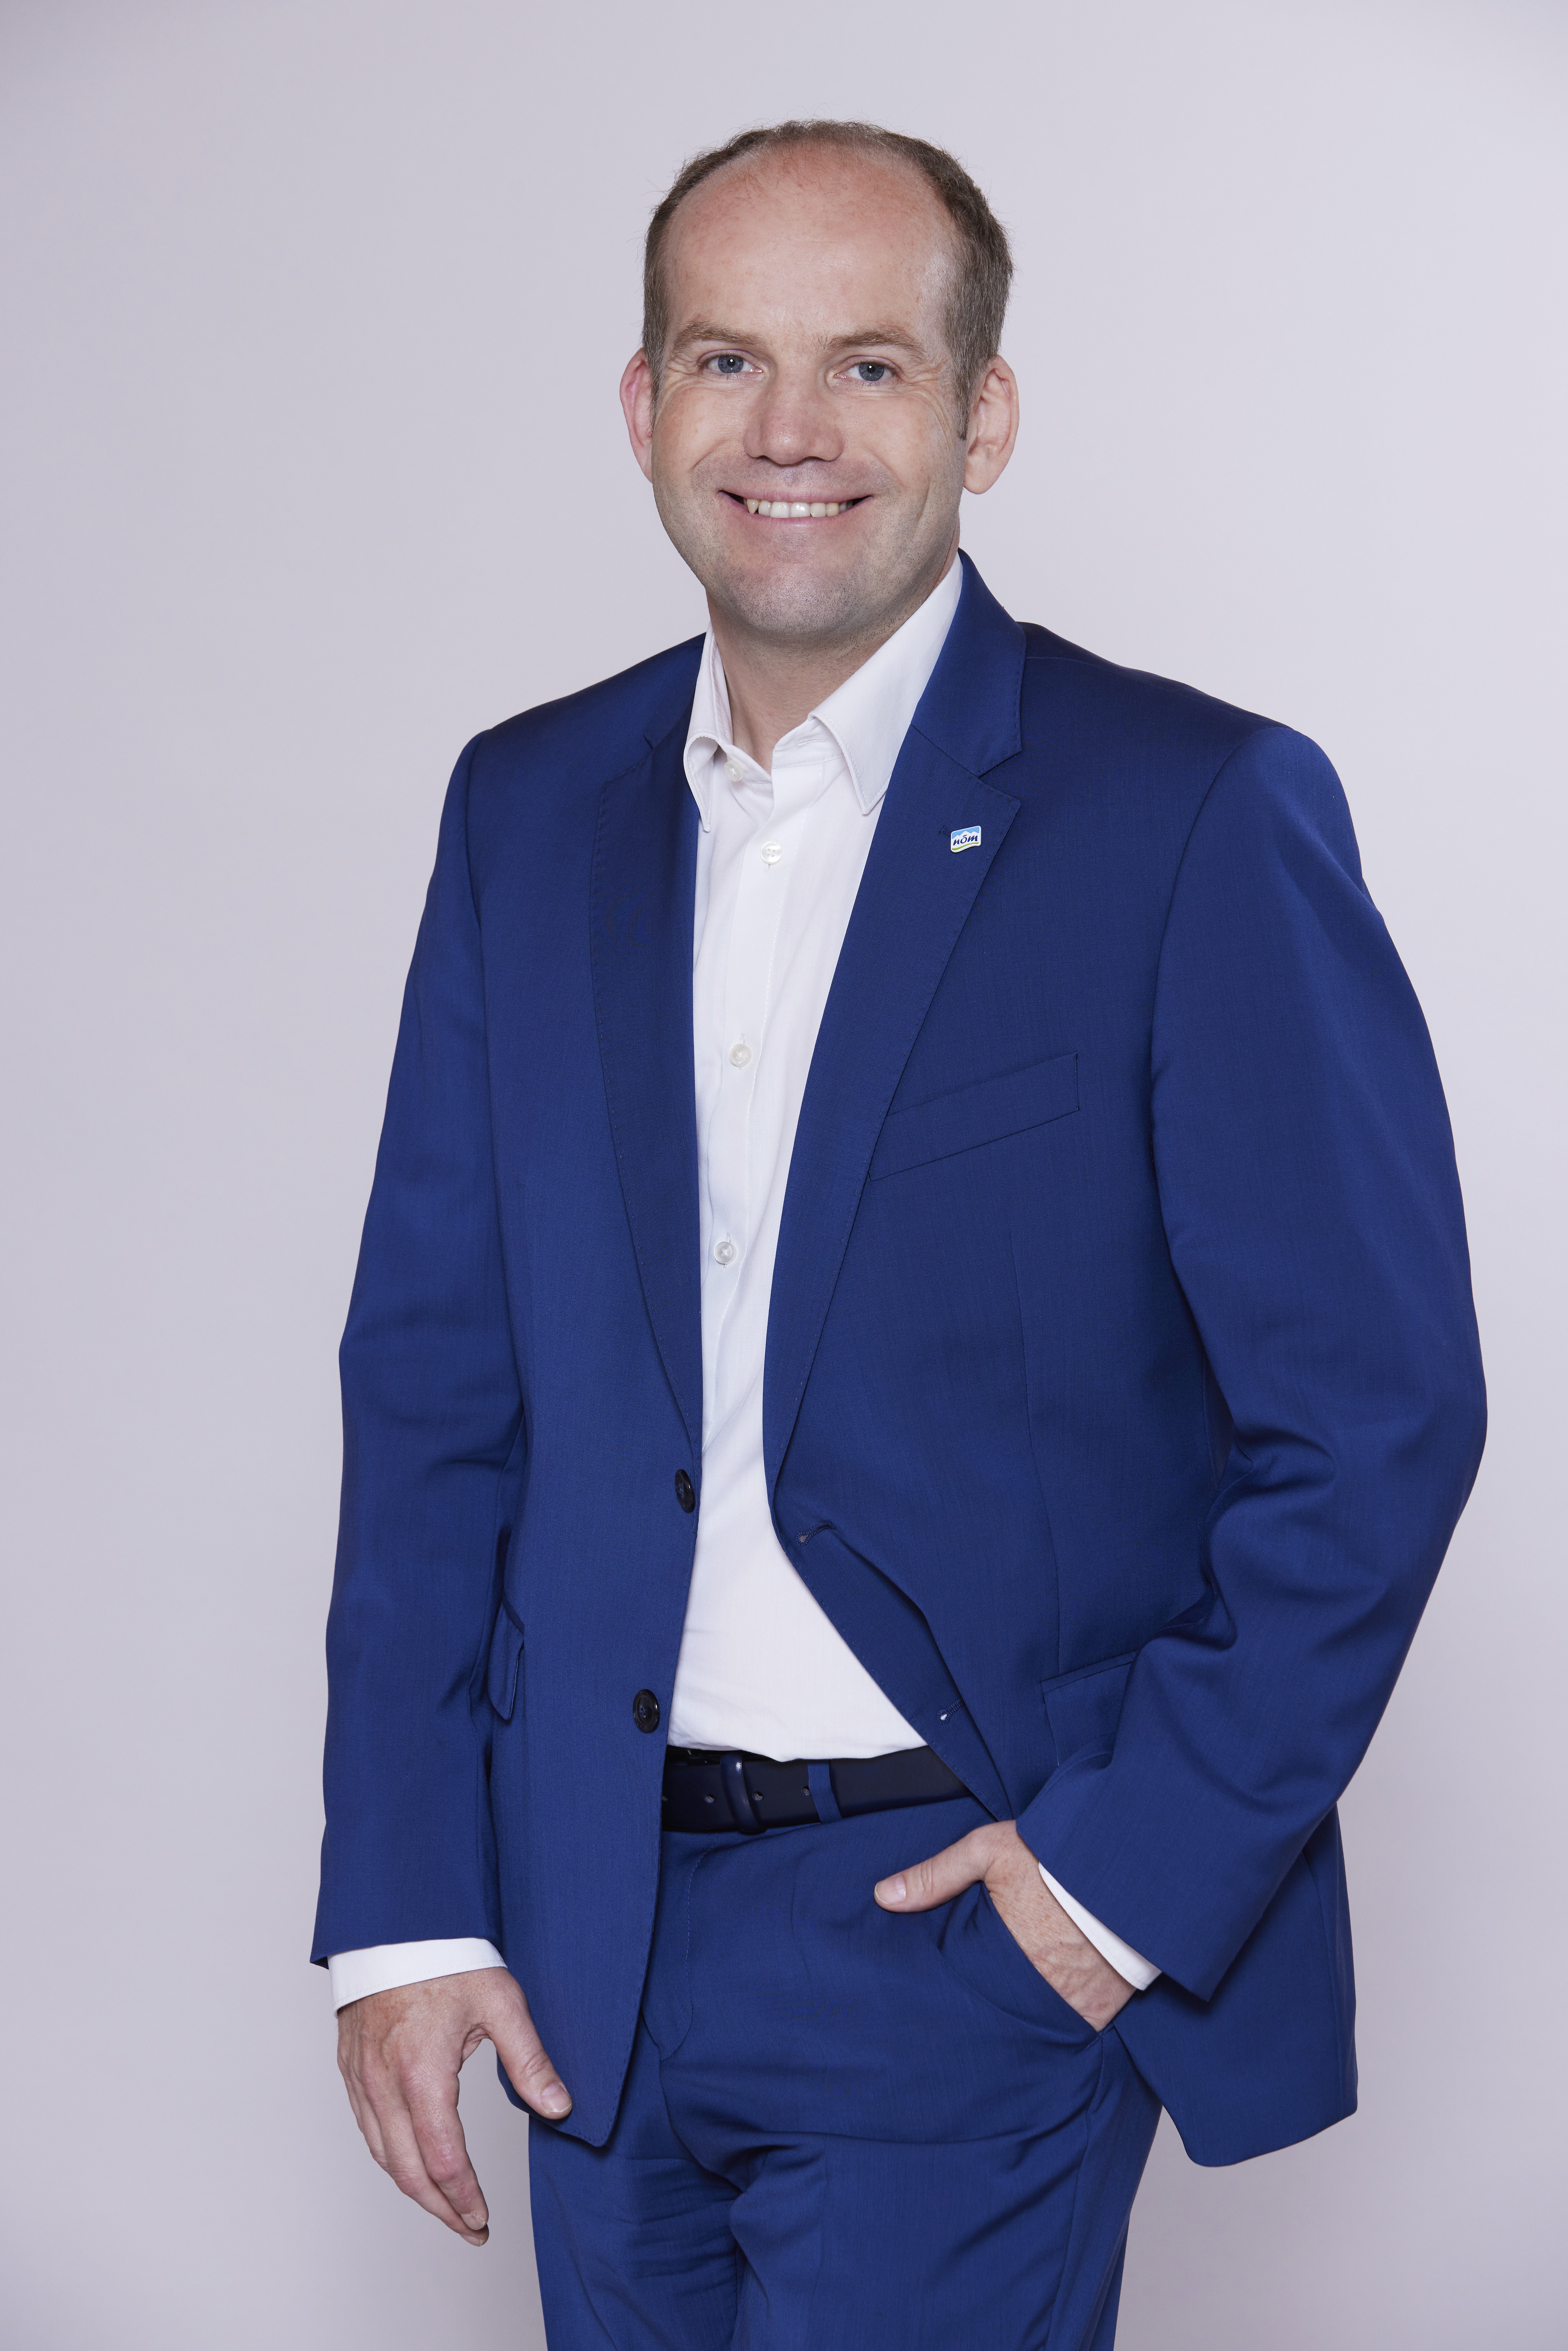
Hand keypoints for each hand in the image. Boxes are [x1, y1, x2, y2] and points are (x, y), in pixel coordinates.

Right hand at [337, 1967, 570, 2244]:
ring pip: (382, 2155)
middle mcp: (384, 2083)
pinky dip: (389, 2156)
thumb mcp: (501, 2002)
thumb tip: (560, 2107)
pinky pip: (366, 2128)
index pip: (444, 2160)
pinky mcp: (350, 2067)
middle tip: (470, 2228)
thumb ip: (530, 2059)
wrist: (395, 1922)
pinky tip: (411, 2162)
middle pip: (408, 2171)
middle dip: (440, 2209)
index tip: (483, 2219)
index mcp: (422, 2073)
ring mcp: (361, 2077)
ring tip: (446, 2206)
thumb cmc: (448, 1956)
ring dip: (414, 2189)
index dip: (465, 2198)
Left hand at [874, 1820, 1135, 2031]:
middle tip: (974, 2007)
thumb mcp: (990, 1851)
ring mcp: (1073, 2005)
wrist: (1130, 1865)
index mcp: (1003, 1954)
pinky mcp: (1104, 2010)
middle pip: (997, 2012)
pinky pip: (1075, 2028)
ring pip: (1035, 2025)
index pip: (963, 1988)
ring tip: (1009, 2012)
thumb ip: (936, 1875)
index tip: (941, 1994)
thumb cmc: (1058, 1855)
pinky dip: (1063, 2020)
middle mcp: (1037, 1989)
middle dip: (986, 2010)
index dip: (953, 1991)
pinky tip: (1051, 2012)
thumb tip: (883, 1897)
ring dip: (1024, 2018)